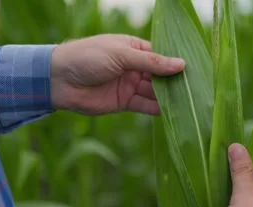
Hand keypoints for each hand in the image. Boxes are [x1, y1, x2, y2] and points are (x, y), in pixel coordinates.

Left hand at [49, 34, 184, 115]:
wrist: (59, 79)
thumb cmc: (88, 57)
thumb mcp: (122, 54)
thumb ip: (152, 62)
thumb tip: (180, 64)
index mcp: (133, 48)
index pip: (160, 56)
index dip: (175, 63)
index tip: (193, 71)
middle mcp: (134, 67)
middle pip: (160, 75)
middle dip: (174, 82)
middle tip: (193, 90)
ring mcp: (129, 85)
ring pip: (154, 92)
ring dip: (168, 97)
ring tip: (187, 102)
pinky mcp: (124, 102)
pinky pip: (145, 105)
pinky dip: (157, 109)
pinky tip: (171, 112)